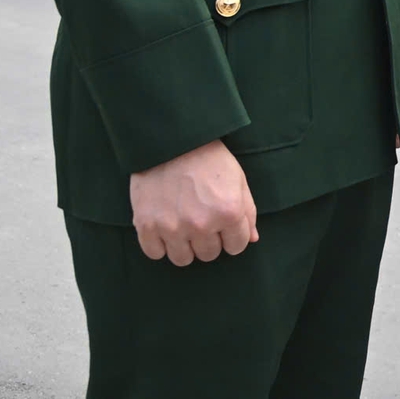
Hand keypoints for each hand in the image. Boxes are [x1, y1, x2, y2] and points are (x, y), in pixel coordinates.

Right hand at [129, 139, 257, 265]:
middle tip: (202, 220)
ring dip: (185, 246)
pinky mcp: (147, 225)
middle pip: (209, 255)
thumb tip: (252, 239)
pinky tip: (165, 227)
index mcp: (229, 212)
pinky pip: (155, 253)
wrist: (173, 140)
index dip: (232, 237)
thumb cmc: (210, 159)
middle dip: (209, 241)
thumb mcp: (238, 180)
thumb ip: (247, 212)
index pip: (237, 247)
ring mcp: (172, 227)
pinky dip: (160, 245)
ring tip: (183, 225)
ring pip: (183, 259)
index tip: (224, 225)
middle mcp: (201, 224)